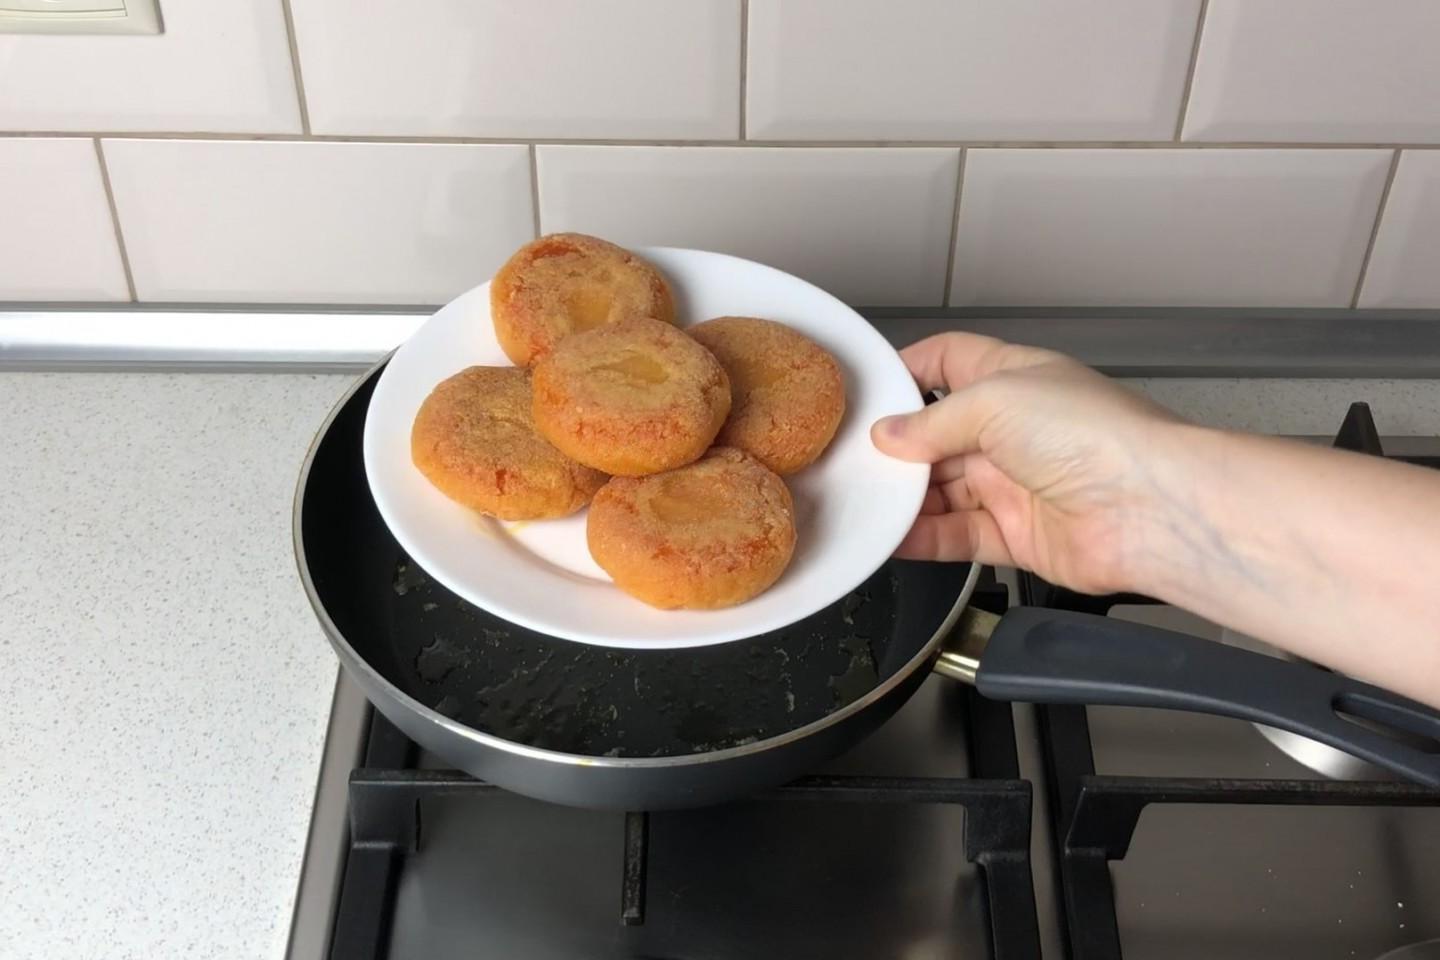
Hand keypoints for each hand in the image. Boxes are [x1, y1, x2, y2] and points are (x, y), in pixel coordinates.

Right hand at [871, 333, 1183, 593]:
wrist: (1147, 509)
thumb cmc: (1091, 435)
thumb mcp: (995, 401)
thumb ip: (933, 423)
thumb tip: (887, 437)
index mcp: (1014, 379)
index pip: (950, 362)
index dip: (909, 371)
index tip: (867, 391)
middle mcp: (1014, 430)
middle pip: (938, 435)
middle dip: (897, 448)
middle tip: (851, 459)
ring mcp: (1015, 484)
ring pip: (943, 490)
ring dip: (905, 497)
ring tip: (863, 501)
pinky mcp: (1016, 535)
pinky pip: (957, 536)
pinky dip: (923, 538)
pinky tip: (890, 538)